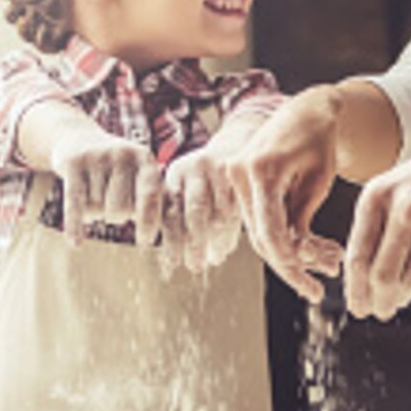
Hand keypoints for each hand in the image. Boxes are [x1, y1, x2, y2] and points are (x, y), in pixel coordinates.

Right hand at [46, 128, 161, 246]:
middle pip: (120, 209)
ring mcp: (97, 156)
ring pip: (97, 208)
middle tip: (109, 201)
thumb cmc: (117, 170)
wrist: (77, 139)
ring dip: (93, 212)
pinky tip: (75, 244)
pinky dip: (74, 225)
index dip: (149, 221)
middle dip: (115, 216)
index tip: (147, 242)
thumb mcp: (138, 176)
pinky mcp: (74, 163)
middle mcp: (123, 153)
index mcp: (145, 159)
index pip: (150, 196)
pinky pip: (75, 203)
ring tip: (92, 194)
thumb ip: (156, 201)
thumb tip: (174, 238)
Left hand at [159, 150, 243, 273]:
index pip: (168, 208)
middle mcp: (195, 169)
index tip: (168, 259)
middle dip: (193, 243)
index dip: (167, 236)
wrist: (237, 144)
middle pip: (193, 212)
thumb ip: (176, 212)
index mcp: (175, 173)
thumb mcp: (185, 184)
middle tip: (193, 266)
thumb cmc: (205, 177)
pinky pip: (237, 211)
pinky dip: (231, 233)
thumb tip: (169, 256)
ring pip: (218, 214)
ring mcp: (221, 171)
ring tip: (214, 259)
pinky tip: (227, 248)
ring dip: (215, 242)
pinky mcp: (243, 177)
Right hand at [229, 87, 346, 301]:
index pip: (270, 230)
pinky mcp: (238, 183)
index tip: (310, 286)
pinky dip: (283, 235)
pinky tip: (311, 247)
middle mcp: (239, 173)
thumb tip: (294, 259)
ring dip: (290, 253)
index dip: (290, 264)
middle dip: (291, 265)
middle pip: (260, 237)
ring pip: (259, 232)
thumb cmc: (319, 140)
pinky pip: (258, 219)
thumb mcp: (319, 181)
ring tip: (327, 263)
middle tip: (316, 290)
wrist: (306, 109)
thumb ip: (302, 219)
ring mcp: (234, 177)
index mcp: (261, 169)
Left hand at [344, 119, 410, 319]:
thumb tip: (361, 280)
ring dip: (397, 298)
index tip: (356, 305)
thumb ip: (377, 230)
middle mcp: (404, 209)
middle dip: (374, 301)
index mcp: (377, 196)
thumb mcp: (394, 191)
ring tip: (391, 303)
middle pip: (381, 274)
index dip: (354, 289)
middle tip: (373, 312)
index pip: (357, 256)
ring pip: (407, 278)